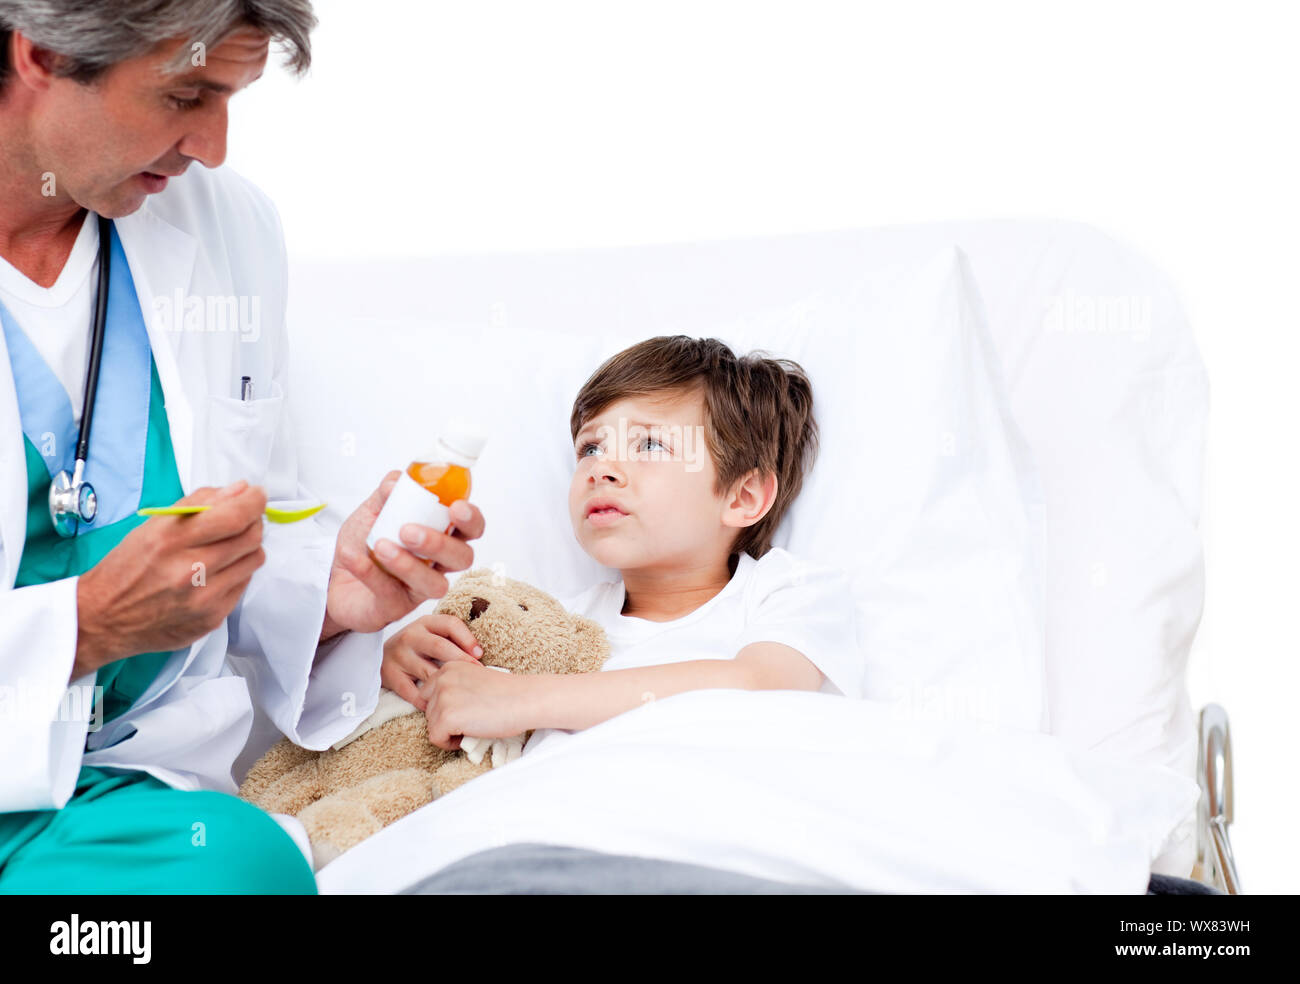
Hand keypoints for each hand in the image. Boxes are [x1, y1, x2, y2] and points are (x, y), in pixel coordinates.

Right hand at [74, 480, 266, 680]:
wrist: (103, 618)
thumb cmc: (127, 568)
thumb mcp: (152, 525)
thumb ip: (199, 503)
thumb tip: (240, 490)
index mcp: (171, 540)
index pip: (235, 516)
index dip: (254, 501)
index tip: (256, 495)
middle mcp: (190, 571)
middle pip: (251, 537)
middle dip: (253, 521)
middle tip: (243, 518)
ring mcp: (203, 599)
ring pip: (254, 560)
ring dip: (247, 547)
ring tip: (225, 546)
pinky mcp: (212, 618)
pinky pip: (243, 585)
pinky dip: (236, 572)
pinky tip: (215, 572)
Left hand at [321, 470, 485, 639]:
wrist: (333, 575)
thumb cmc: (364, 542)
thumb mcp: (373, 510)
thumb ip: (388, 493)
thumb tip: (398, 481)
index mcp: (441, 535)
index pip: (471, 528)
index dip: (471, 520)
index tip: (456, 507)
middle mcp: (438, 564)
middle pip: (462, 558)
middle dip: (439, 544)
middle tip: (408, 531)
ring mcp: (419, 588)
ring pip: (434, 584)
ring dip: (408, 564)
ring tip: (380, 546)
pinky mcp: (396, 607)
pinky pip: (390, 593)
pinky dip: (370, 573)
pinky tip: (352, 557)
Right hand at [381, 613, 482, 709]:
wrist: (382, 656)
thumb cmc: (419, 646)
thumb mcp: (433, 634)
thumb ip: (452, 638)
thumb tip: (479, 654)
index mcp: (425, 623)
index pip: (450, 624)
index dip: (467, 639)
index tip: (480, 654)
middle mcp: (410, 636)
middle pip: (440, 647)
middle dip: (462, 661)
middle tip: (477, 674)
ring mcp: (399, 656)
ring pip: (427, 671)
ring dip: (446, 683)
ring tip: (463, 692)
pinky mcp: (390, 675)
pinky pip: (412, 692)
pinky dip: (427, 700)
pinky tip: (439, 703)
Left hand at [421, 661, 538, 750]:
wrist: (526, 699)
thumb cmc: (508, 693)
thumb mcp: (475, 679)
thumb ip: (455, 687)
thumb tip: (440, 709)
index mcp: (448, 667)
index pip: (429, 694)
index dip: (446, 707)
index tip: (466, 710)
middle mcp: (441, 679)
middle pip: (428, 710)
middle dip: (445, 720)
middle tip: (471, 720)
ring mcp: (442, 698)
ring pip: (431, 725)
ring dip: (449, 732)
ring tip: (474, 727)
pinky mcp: (447, 717)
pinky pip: (436, 738)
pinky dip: (451, 743)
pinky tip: (471, 734)